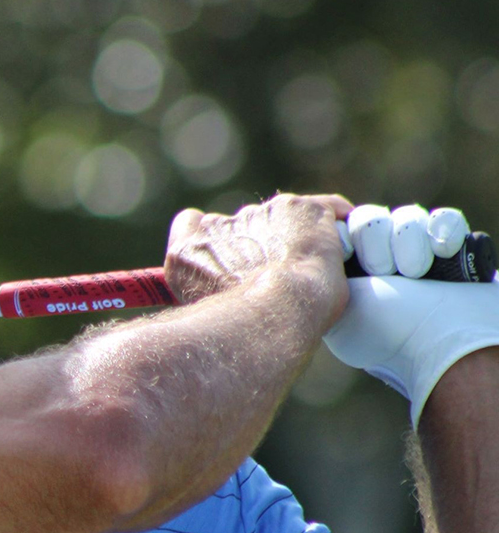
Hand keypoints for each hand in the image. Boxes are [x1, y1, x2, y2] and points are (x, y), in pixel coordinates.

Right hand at [163, 194, 352, 306]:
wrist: (271, 312)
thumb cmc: (233, 323)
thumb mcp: (196, 309)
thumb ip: (198, 289)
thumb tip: (210, 298)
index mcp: (189, 244)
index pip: (194, 225)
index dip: (215, 241)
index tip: (229, 260)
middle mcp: (221, 223)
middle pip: (241, 224)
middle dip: (257, 243)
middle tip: (276, 275)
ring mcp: (262, 213)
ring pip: (282, 219)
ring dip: (292, 237)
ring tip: (310, 269)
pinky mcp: (305, 210)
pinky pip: (327, 209)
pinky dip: (334, 221)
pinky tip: (342, 240)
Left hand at [326, 204, 495, 426]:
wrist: (438, 348)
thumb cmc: (383, 335)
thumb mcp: (335, 315)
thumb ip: (318, 284)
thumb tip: (319, 253)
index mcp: (349, 270)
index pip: (338, 226)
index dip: (344, 234)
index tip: (347, 254)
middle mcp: (382, 257)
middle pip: (371, 218)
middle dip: (375, 241)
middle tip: (380, 271)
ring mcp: (418, 251)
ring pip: (406, 217)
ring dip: (408, 243)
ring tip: (412, 272)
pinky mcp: (451, 250)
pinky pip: (444, 219)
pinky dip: (442, 231)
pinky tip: (441, 252)